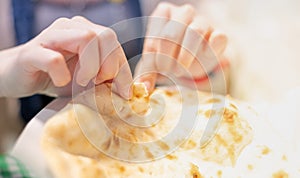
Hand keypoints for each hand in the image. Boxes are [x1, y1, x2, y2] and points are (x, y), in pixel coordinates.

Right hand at [0, 16, 131, 97]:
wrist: (20, 78)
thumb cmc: (57, 78)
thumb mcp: (87, 80)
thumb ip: (107, 80)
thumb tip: (131, 91)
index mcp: (86, 33)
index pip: (114, 43)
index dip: (123, 69)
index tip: (124, 92)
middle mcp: (71, 28)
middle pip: (105, 35)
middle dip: (110, 64)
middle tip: (100, 83)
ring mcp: (51, 37)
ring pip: (86, 38)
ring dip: (91, 66)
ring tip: (82, 82)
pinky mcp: (32, 52)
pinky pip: (54, 58)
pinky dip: (62, 75)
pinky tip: (61, 82)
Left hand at [135, 2, 227, 91]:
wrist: (195, 55)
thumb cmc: (171, 54)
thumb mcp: (155, 60)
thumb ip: (147, 72)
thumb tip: (143, 88)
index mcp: (163, 14)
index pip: (154, 37)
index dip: (153, 59)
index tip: (158, 71)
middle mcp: (183, 12)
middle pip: (171, 34)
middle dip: (167, 58)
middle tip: (168, 71)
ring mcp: (203, 21)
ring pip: (195, 32)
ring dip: (186, 56)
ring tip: (181, 69)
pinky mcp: (219, 33)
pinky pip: (218, 38)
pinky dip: (211, 50)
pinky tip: (204, 57)